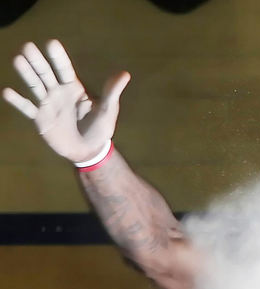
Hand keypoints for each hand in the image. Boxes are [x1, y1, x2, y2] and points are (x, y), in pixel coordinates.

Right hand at [2, 40, 129, 162]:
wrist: (89, 151)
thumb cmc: (99, 129)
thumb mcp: (107, 111)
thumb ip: (111, 93)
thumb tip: (125, 74)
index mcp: (73, 87)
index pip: (64, 69)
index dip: (59, 57)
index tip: (52, 43)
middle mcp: (58, 92)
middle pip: (46, 73)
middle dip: (38, 62)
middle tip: (28, 47)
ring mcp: (48, 104)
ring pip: (35, 86)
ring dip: (26, 74)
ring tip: (17, 60)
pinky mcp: (40, 118)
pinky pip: (27, 108)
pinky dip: (18, 102)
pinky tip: (7, 92)